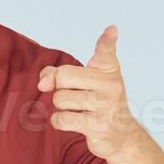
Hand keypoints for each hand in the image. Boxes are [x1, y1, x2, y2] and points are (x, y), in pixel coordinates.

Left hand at [37, 25, 138, 158]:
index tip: (112, 29)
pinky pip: (61, 119)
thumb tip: (42, 82)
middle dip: (58, 88)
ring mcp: (105, 106)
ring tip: (78, 110)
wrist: (121, 134)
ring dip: (61, 107)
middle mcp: (110, 85)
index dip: (107, 39)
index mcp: (108, 70)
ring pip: (60, 99)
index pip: (106, 51)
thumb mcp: (83, 82)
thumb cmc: (97, 102)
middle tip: (73, 95)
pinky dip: (59, 121)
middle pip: (63, 77)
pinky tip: (73, 121)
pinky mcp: (97, 126)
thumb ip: (58, 73)